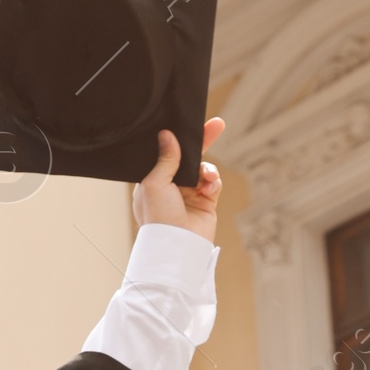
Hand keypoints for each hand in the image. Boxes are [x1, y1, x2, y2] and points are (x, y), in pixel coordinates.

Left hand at [133, 117, 223, 240]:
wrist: (178, 245)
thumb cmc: (159, 217)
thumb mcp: (155, 183)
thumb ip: (165, 159)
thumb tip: (167, 135)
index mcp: (153, 181)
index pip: (167, 154)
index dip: (179, 140)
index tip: (189, 125)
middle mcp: (171, 186)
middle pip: (189, 157)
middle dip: (203, 142)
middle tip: (216, 124)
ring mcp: (189, 194)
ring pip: (204, 169)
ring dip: (208, 169)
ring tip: (207, 177)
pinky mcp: (205, 202)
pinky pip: (214, 183)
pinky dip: (213, 182)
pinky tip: (209, 188)